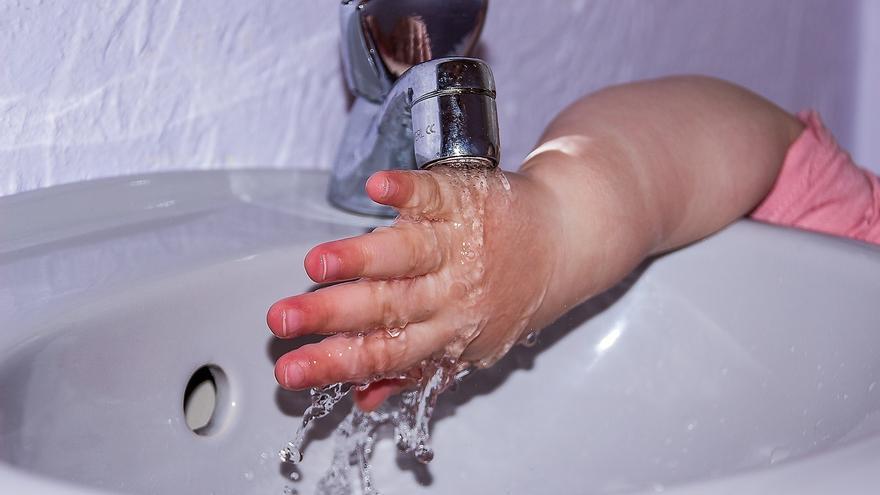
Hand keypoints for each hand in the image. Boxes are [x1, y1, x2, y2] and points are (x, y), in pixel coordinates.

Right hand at [267, 165, 562, 409]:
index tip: (291, 370)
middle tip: (283, 319)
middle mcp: (450, 292)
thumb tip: (363, 401)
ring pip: (408, 255)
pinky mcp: (463, 200)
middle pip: (386, 306)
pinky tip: (379, 188)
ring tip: (318, 264)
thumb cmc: (509, 294)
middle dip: (331, 315)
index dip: (336, 364)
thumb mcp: (469, 345)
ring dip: (362, 258)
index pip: (384, 353)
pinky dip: (407, 190)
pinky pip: (435, 195)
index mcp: (446, 331)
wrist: (562, 242)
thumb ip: (414, 373)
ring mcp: (457, 244)